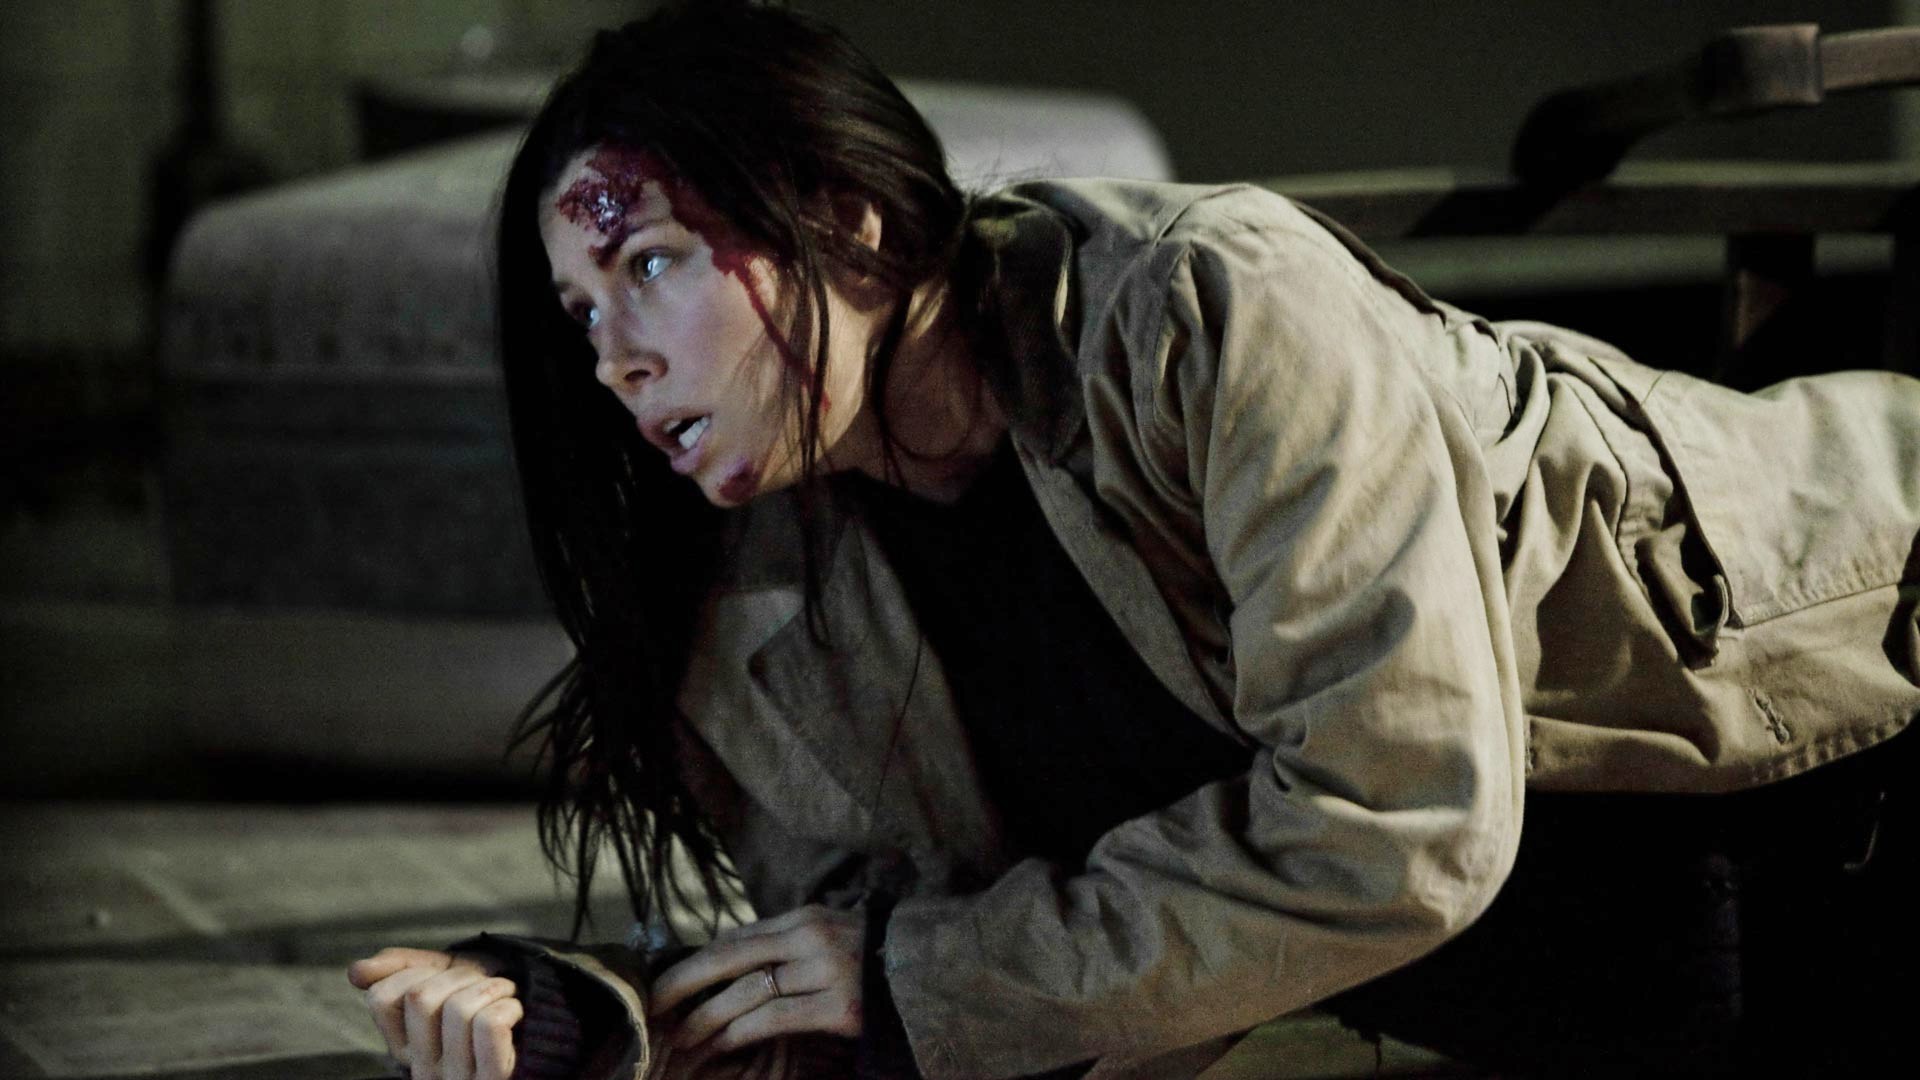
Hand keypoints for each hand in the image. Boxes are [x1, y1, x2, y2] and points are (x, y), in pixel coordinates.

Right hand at [347, 947, 519, 1079]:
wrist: (548, 1029)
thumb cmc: (490, 1000)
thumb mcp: (447, 977)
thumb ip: (403, 970)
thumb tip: (354, 972)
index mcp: (406, 1049)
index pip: (382, 998)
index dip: (418, 971)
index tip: (449, 977)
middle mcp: (425, 1071)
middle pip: (421, 998)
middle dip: (461, 975)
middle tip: (486, 985)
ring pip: (459, 1008)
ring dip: (494, 987)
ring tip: (506, 997)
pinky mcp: (495, 1079)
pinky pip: (489, 1024)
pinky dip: (509, 1004)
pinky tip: (516, 1012)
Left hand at [649, 905, 865, 1061]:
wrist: (934, 978)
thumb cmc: (872, 962)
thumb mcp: (827, 938)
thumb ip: (785, 946)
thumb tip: (728, 965)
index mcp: (805, 917)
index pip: (736, 937)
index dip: (695, 961)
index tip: (663, 980)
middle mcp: (812, 937)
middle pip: (731, 957)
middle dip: (684, 982)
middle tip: (652, 1005)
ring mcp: (829, 970)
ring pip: (748, 992)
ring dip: (707, 1018)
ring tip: (681, 1038)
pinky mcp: (843, 1006)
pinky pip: (775, 1019)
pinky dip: (740, 1033)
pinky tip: (720, 1046)